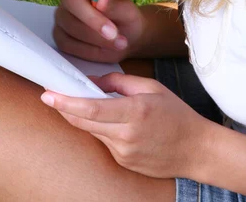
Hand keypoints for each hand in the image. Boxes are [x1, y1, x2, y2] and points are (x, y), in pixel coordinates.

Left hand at [41, 73, 205, 177]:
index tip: (48, 94)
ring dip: (82, 118)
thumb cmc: (176, 114)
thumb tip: (92, 82)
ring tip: (81, 102)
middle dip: (64, 108)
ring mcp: (124, 153)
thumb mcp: (151, 87)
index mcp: (135, 111)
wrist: (197, 149)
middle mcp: (127, 135)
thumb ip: (118, 83)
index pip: (91, 109)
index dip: (66, 102)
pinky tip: (110, 121)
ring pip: (92, 132)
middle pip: (84, 122)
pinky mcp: (124, 162)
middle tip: (51, 94)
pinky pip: (104, 142)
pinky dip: (100, 129)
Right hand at [54, 0, 145, 62]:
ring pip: (70, 25)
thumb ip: (116, 5)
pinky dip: (89, 50)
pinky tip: (106, 50)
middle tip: (113, 32)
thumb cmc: (127, 19)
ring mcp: (62, 15)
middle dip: (91, 18)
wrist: (126, 39)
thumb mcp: (129, 13)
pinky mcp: (60, 36)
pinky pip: (69, 44)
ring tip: (119, 43)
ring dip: (95, 37)